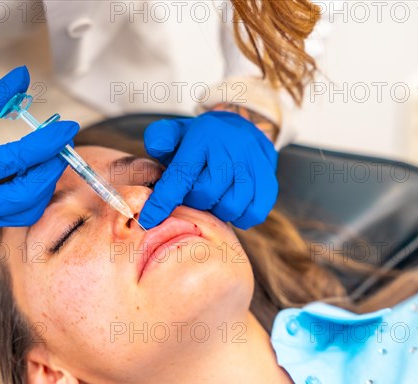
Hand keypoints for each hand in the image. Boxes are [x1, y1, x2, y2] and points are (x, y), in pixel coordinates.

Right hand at [0, 66, 79, 227]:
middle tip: (62, 146)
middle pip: (27, 195)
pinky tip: (29, 170)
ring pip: (25, 210)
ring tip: (45, 157)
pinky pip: (15, 213)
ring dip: (43, 184)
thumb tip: (23, 78)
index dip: (47, 143)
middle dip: (51, 169)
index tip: (67, 128)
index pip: (15, 160)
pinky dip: (30, 192)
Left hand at [139, 111, 277, 229]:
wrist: (244, 129)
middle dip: (194, 200)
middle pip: (206, 194)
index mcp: (204, 137)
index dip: (163, 201)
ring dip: (217, 210)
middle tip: (193, 194)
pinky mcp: (269, 182)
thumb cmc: (202, 140)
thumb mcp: (177, 132)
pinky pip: (253, 214)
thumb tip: (157, 147)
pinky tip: (231, 204)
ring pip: (231, 206)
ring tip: (213, 198)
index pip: (181, 175)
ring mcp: (254, 166)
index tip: (148, 220)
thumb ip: (160, 138)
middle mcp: (232, 149)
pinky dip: (240, 216)